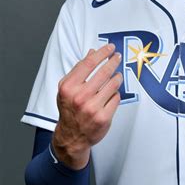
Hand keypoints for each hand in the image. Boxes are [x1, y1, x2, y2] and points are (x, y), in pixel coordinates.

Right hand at [52, 44, 122, 168]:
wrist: (72, 136)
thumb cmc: (69, 110)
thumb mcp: (67, 89)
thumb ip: (78, 70)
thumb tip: (92, 53)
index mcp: (69, 87)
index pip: (88, 64)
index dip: (102, 53)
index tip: (109, 48)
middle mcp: (80, 97)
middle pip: (103, 72)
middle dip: (113, 62)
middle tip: (118, 57)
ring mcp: (93, 108)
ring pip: (113, 85)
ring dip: (117, 77)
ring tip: (117, 75)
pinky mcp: (104, 117)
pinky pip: (116, 98)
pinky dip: (115, 94)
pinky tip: (112, 94)